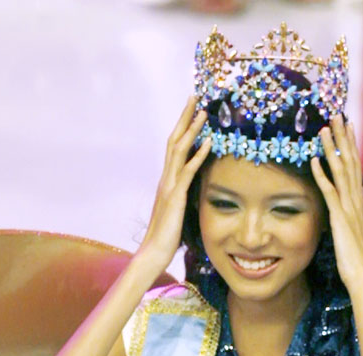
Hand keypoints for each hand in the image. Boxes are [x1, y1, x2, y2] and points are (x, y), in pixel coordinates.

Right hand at [136, 95, 212, 271]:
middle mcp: (166, 178)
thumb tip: (194, 190)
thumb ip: (183, 196)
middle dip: (185, 117)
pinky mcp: (176, 197)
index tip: (192, 110)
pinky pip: (188, 171)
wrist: (153, 252)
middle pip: (174, 140)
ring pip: (180, 150)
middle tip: (195, 96)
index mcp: (167, 181)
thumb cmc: (166, 235)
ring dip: (192, 129)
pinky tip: (209, 143)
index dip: (182, 127)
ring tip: (204, 112)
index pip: (174, 147)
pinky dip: (198, 155)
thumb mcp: (178, 211)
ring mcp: (169, 186)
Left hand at [309, 114, 362, 297]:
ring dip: (332, 148)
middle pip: (350, 162)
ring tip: (324, 128)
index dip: (351, 146)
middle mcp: (356, 201)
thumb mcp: (353, 235)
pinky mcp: (339, 219)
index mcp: (359, 203)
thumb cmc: (358, 263)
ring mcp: (349, 209)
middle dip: (344, 138)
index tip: (348, 127)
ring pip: (341, 171)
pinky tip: (314, 161)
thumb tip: (344, 214)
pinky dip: (322, 175)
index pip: (355, 168)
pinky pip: (329, 192)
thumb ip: (349, 220)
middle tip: (338, 115)